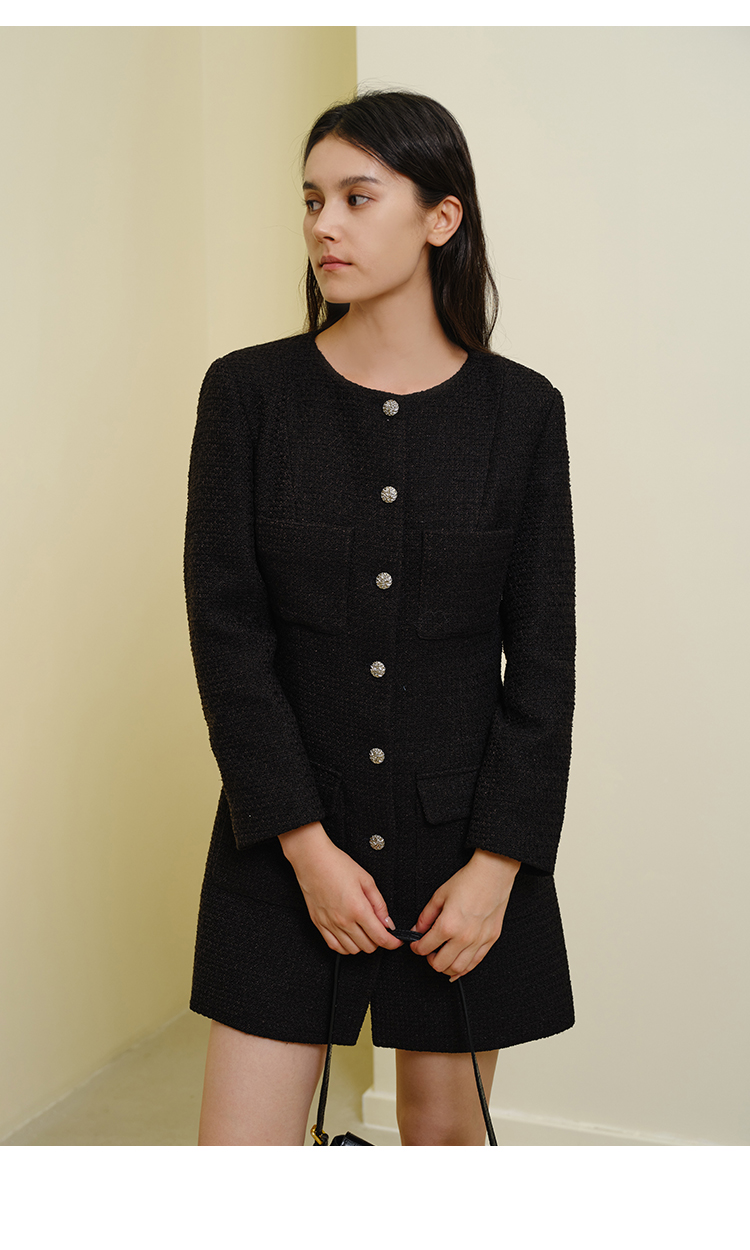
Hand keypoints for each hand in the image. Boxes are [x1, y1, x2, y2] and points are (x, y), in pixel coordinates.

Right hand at [279, 822, 402, 955]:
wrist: (312, 859)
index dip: (392, 943)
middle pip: (368, 947)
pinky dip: (345, 946)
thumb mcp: (366, 880)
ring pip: (352, 950)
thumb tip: (388, 922)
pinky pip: (334, 946)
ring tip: (365, 932)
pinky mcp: (318, 924)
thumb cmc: (337, 864)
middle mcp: (343, 920)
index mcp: (358, 909)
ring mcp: (330, 924)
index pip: (380, 937)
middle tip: (381, 930)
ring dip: (362, 944)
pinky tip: (350, 936)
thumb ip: (379, 904)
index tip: (396, 941)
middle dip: (379, 941)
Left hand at [410, 850, 520, 980]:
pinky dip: (464, 968)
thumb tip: (417, 929)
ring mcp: (479, 941)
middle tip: (428, 951)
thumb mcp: (440, 895)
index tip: (416, 945)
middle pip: (440, 964)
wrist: (493, 874)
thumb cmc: (468, 881)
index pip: (425, 947)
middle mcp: (463, 937)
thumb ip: (426, 916)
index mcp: (448, 925)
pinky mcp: (491, 940)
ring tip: (442, 958)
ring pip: (458, 969)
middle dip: (429, 959)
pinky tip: (457, 965)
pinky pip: (475, 963)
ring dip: (446, 968)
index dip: (416, 948)